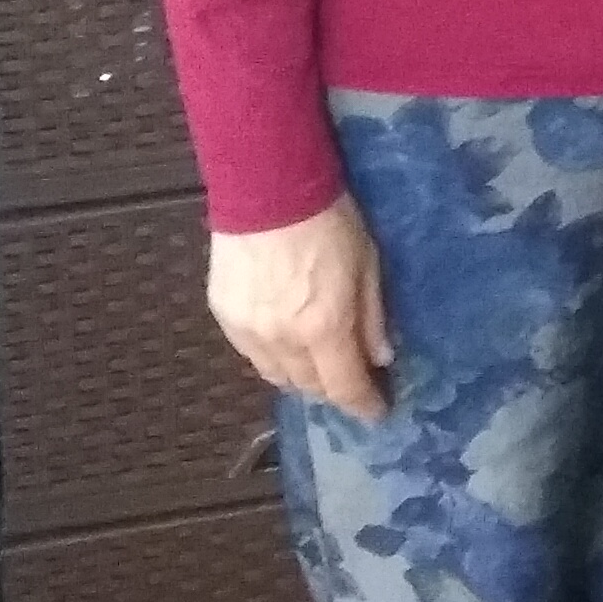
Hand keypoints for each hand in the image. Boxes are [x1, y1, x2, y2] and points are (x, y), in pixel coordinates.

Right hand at [210, 197, 392, 419]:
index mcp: (323, 328)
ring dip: (301, 378)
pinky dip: (272, 358)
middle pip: (307, 386)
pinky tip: (286, 344)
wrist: (268, 189)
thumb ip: (372, 317)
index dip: (362, 404)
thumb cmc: (330, 221)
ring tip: (319, 367)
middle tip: (351, 382)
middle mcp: (281, 340)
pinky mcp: (223, 316)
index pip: (343, 386)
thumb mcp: (368, 264)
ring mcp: (247, 330)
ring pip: (275, 376)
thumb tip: (380, 358)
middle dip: (332, 390)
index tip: (377, 412)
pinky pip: (250, 354)